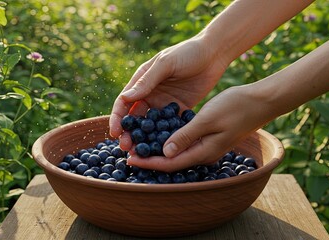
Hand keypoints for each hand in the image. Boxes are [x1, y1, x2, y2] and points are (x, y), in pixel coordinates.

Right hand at [109, 35, 228, 149]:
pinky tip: (164, 148)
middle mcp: (150, 94)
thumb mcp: (166, 64)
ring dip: (145, 138)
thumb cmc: (188, 53)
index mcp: (142, 81)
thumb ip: (147, 81)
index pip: (124, 102)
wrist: (214, 53)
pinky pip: (170, 126)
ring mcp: (165, 103)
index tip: (114, 133)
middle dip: (129, 133)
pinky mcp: (180, 109)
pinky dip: (166, 136)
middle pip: (135, 118)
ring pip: (151, 125)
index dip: (117, 118)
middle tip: (126, 148)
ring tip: (143, 153)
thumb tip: (125, 97)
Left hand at [126, 82, 274, 171]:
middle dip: (149, 158)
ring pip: (177, 152)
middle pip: (171, 161)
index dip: (148, 162)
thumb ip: (186, 136)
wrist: (260, 102)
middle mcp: (203, 153)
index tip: (129, 159)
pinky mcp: (209, 137)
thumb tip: (165, 152)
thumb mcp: (207, 119)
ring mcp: (207, 146)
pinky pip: (185, 143)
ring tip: (139, 144)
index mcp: (203, 152)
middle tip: (129, 152)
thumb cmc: (235, 107)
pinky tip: (160, 133)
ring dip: (158, 149)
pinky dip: (170, 140)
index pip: (170, 162)